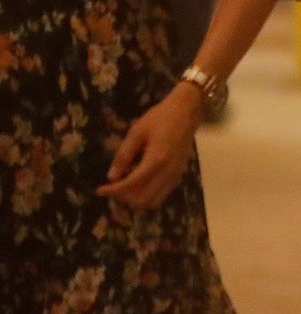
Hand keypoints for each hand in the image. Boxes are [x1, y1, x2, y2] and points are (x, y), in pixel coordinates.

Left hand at [99, 83, 203, 209]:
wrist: (187, 112)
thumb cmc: (160, 118)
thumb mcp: (136, 132)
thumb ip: (123, 155)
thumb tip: (111, 177)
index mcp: (155, 160)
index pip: (130, 185)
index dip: (113, 191)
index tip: (100, 189)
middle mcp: (167, 172)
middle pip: (142, 199)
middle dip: (124, 197)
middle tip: (112, 187)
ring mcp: (175, 175)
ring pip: (154, 201)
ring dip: (136, 200)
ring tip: (125, 187)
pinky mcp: (179, 174)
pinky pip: (162, 194)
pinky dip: (148, 195)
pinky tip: (139, 183)